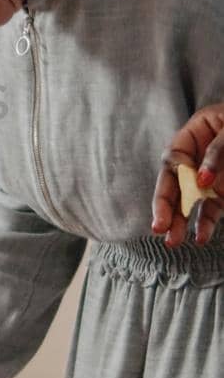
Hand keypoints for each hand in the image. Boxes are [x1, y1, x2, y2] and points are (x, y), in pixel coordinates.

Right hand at [152, 103, 223, 247]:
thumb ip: (217, 151)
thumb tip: (202, 181)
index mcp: (192, 135)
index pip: (174, 158)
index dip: (176, 176)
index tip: (195, 187)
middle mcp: (196, 159)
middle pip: (175, 184)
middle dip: (166, 208)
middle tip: (160, 227)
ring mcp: (209, 177)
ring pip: (190, 202)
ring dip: (180, 222)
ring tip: (173, 241)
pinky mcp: (222, 193)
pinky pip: (211, 210)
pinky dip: (206, 224)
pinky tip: (201, 237)